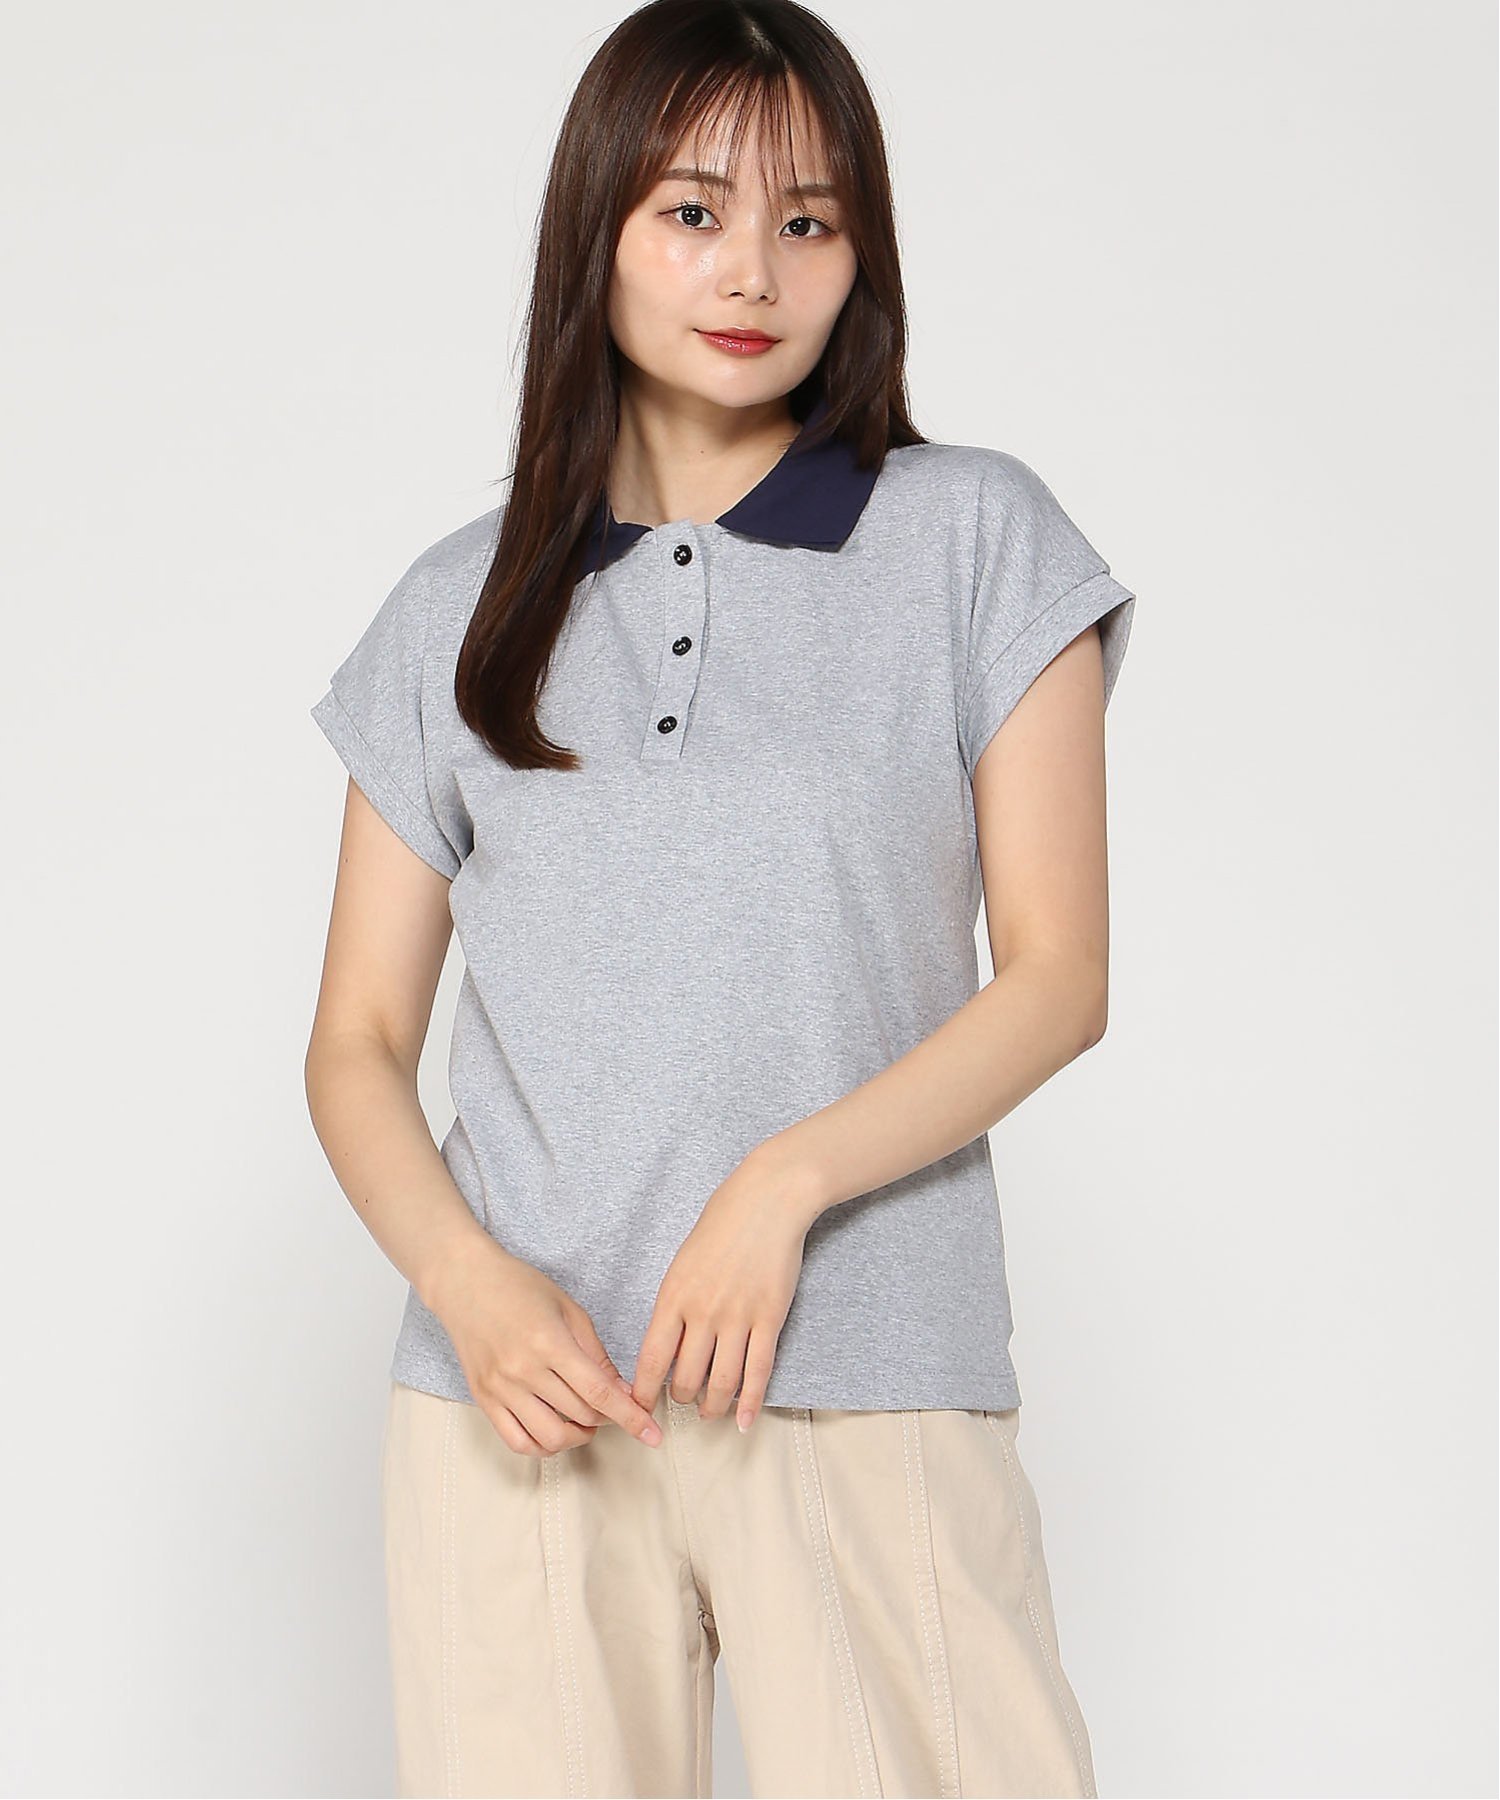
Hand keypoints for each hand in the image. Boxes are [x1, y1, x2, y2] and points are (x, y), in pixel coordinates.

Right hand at [426, 1235, 664, 1456]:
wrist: (465, 1282)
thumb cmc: (518, 1286)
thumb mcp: (568, 1309)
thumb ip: (595, 1353)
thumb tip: (620, 1390)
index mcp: (550, 1343)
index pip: (598, 1393)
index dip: (629, 1417)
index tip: (651, 1433)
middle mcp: (523, 1370)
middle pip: (579, 1415)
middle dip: (607, 1418)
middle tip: (614, 1407)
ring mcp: (500, 1388)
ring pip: (549, 1437)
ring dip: (577, 1437)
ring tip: (586, 1423)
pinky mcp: (483, 1399)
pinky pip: (516, 1441)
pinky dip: (542, 1447)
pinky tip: (555, 1433)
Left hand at [630, 1144, 822, 1431]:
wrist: (766, 1201)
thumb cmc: (721, 1225)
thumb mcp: (682, 1263)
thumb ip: (674, 1304)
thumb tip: (667, 1345)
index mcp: (673, 1297)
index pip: (651, 1359)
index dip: (643, 1393)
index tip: (638, 1409)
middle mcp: (702, 1313)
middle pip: (686, 1378)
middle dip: (681, 1400)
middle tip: (683, 1403)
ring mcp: (738, 1318)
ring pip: (721, 1382)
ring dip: (713, 1407)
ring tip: (710, 1414)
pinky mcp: (769, 1319)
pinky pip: (758, 1372)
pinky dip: (751, 1403)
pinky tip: (745, 1421)